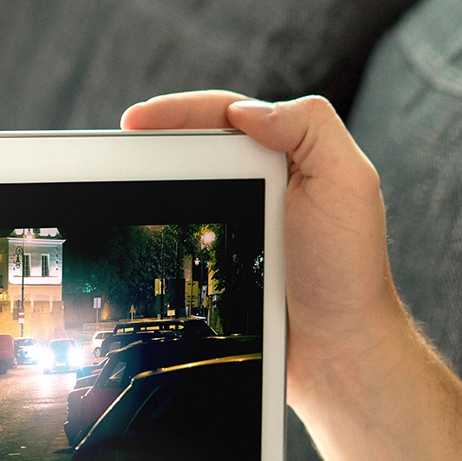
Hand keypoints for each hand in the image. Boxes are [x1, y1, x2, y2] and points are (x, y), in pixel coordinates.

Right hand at [121, 92, 406, 408]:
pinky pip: (177, 234)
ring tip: (114, 188)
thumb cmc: (348, 272)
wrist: (337, 351)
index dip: (177, 111)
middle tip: (115, 151)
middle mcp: (259, 183)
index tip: (135, 121)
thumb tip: (246, 110)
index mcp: (288, 156)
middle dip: (151, 143)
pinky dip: (154, 230)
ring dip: (146, 187)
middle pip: (193, 148)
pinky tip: (136, 235)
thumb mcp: (347, 184)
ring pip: (180, 191)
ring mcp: (236, 222)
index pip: (224, 115)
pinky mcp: (219, 260)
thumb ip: (309, 128)